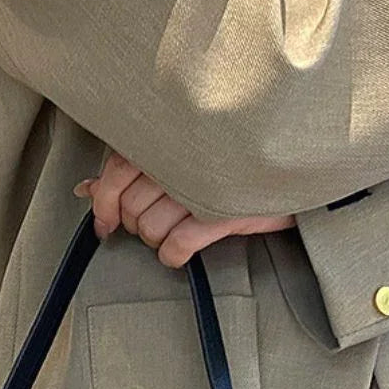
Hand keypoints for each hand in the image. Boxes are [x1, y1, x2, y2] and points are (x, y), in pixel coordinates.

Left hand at [73, 151, 294, 267]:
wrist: (300, 161)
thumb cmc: (236, 157)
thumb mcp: (182, 153)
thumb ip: (132, 168)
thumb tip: (88, 188)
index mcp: (167, 133)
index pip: (114, 173)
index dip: (102, 205)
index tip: (104, 225)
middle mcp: (180, 155)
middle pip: (130, 208)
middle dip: (137, 224)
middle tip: (159, 220)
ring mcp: (200, 184)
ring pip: (149, 229)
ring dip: (158, 240)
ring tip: (178, 230)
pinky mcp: (221, 212)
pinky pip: (176, 246)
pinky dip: (173, 255)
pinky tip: (182, 250)